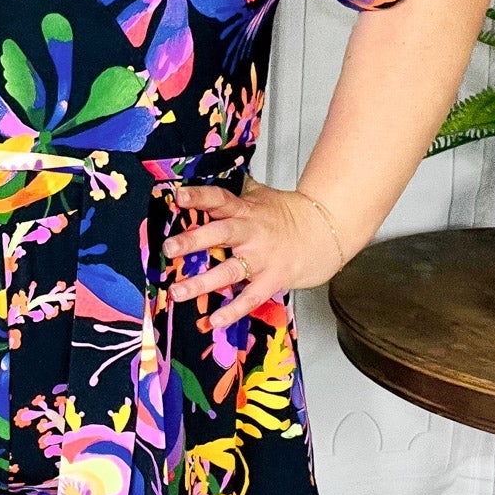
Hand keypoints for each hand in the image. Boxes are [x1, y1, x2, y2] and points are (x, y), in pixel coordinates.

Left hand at [162, 174, 344, 329]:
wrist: (324, 232)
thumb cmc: (288, 214)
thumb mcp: (261, 195)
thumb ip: (237, 190)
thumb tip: (213, 173)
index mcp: (246, 210)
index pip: (220, 199)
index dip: (199, 197)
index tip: (179, 197)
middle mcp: (251, 233)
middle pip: (220, 234)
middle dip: (193, 241)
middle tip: (169, 248)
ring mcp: (262, 259)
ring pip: (229, 271)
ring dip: (201, 283)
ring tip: (177, 292)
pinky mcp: (272, 280)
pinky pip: (250, 297)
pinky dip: (233, 311)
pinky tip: (214, 321)